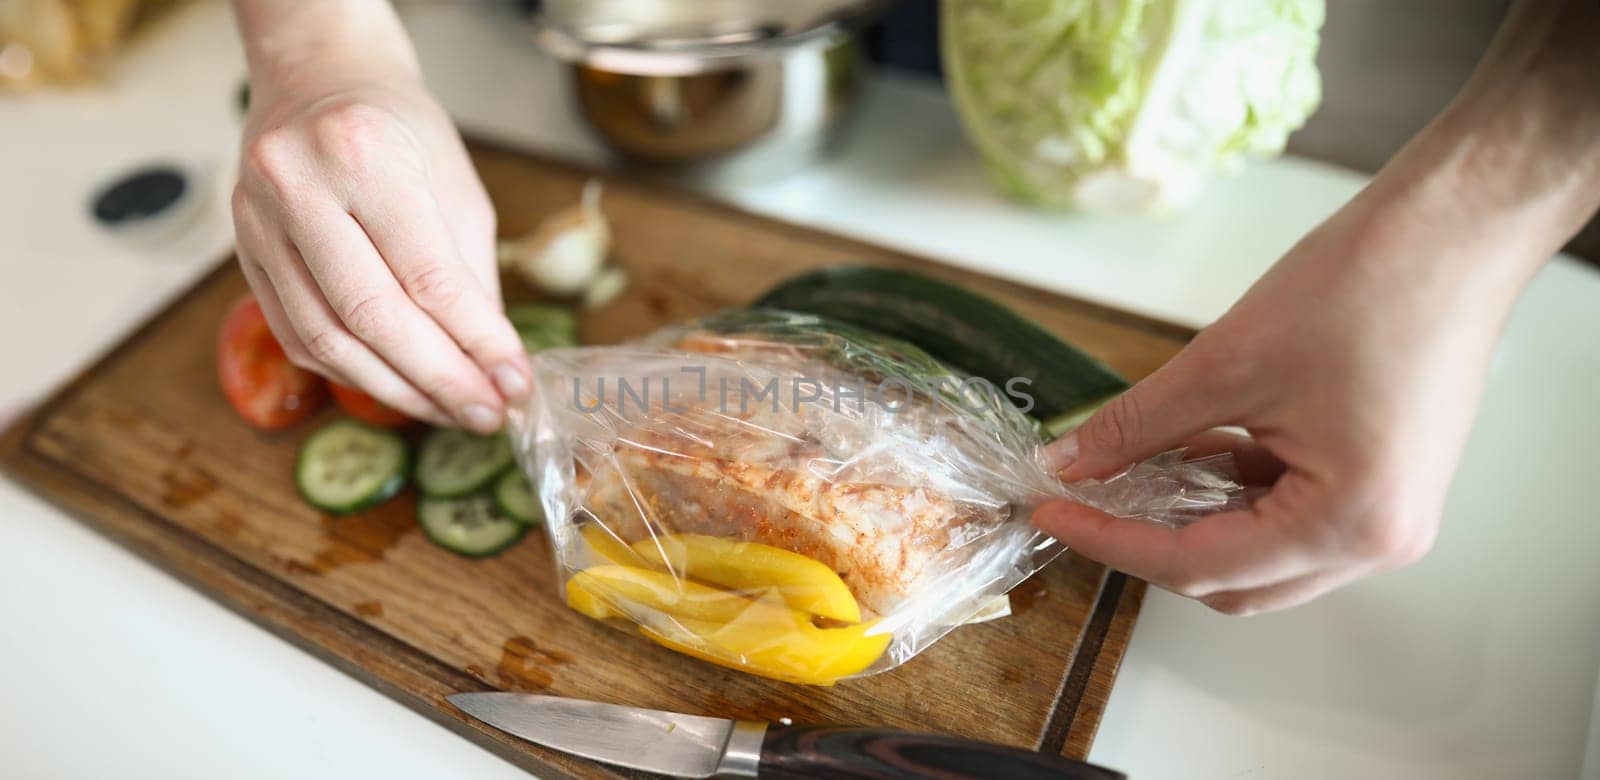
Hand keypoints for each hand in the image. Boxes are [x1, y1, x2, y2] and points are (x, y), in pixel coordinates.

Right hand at [230, 15, 526, 432]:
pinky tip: (398, 386)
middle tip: (486, 413)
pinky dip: (352, 372)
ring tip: (449, 411)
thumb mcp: (457, 187)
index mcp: (366, 154)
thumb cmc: (400, 127)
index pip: (429, 278)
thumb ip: (469, 277)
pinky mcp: (241, 250)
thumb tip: (492, 366)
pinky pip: (297, 335)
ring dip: (396, 391)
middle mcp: (299, 184)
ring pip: (327, 340)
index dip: (477, 344)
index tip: (515, 385)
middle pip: (372, 317)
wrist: (318, 75)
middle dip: (439, 380)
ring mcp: (257, 219)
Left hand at [1034, 192, 1501, 614]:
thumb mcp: (1224, 364)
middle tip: (1085, 500)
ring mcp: (1388, 516)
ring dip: (1194, 519)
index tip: (1056, 512)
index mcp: (1349, 524)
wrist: (1452, 232)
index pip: (1201, 564)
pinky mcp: (1384, 484)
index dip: (1114, 542)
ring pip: (1261, 552)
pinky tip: (1192, 448)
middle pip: (1235, 579)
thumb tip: (1072, 462)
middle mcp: (1378, 541)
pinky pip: (1291, 513)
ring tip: (1131, 469)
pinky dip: (1235, 492)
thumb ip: (1138, 427)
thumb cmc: (1366, 288)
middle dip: (1152, 543)